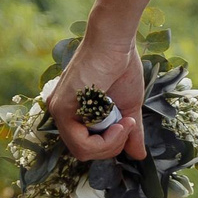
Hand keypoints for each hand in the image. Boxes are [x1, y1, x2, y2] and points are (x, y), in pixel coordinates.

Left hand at [47, 25, 147, 162]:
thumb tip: (139, 155)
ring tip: (126, 122)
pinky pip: (81, 144)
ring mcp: (58, 111)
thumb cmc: (121, 66)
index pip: (87, 145)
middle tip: (129, 125)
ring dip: (112, 143)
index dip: (111, 144)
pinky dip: (106, 140)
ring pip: (83, 151)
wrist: (115, 42)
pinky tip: (120, 123)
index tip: (129, 126)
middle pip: (85, 151)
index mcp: (74, 112)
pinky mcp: (61, 109)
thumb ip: (130, 132)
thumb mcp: (128, 107)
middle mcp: (61, 113)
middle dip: (113, 145)